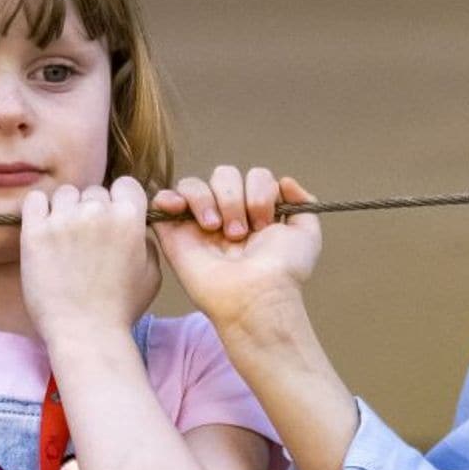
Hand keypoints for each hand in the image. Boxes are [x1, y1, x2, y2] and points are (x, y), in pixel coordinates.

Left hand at [20, 177, 159, 342]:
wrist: (85, 333)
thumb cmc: (120, 308)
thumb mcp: (152, 273)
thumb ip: (145, 239)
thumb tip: (136, 223)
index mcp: (130, 218)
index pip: (126, 184)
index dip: (121, 200)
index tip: (114, 218)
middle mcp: (98, 212)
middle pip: (94, 191)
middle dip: (93, 210)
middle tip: (88, 239)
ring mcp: (64, 220)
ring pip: (66, 194)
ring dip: (67, 209)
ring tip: (66, 238)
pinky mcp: (35, 232)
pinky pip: (35, 200)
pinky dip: (40, 209)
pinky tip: (44, 228)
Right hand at [152, 165, 320, 328]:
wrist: (257, 295)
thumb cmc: (283, 271)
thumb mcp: (307, 234)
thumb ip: (303, 203)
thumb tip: (285, 182)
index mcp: (254, 212)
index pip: (253, 176)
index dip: (261, 192)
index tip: (265, 224)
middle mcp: (226, 214)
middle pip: (224, 174)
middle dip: (236, 198)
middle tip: (241, 232)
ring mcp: (197, 224)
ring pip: (194, 183)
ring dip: (209, 201)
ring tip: (216, 230)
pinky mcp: (173, 235)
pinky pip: (161, 199)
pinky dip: (169, 197)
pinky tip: (183, 211)